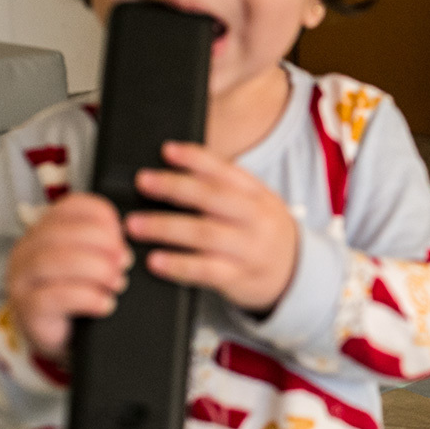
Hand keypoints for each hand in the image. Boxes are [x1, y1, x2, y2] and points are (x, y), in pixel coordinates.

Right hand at [6, 193, 130, 360]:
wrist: (62, 336)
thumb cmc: (78, 293)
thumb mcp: (92, 262)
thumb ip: (104, 244)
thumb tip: (129, 238)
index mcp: (46, 229)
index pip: (71, 206)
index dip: (102, 217)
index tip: (122, 234)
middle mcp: (28, 249)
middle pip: (63, 232)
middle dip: (103, 244)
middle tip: (125, 263)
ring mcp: (22, 278)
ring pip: (55, 261)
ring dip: (96, 270)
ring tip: (117, 283)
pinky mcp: (27, 308)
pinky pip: (54, 296)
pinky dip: (87, 298)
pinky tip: (105, 304)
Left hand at [125, 141, 298, 310]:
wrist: (295, 273)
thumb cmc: (262, 234)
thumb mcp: (256, 204)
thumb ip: (225, 189)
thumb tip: (174, 171)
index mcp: (258, 194)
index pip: (226, 170)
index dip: (196, 158)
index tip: (167, 150)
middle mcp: (256, 218)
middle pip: (212, 198)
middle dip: (174, 187)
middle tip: (143, 182)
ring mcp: (249, 249)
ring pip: (205, 234)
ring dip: (165, 227)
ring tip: (134, 224)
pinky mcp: (240, 278)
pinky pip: (206, 271)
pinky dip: (178, 265)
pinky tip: (155, 261)